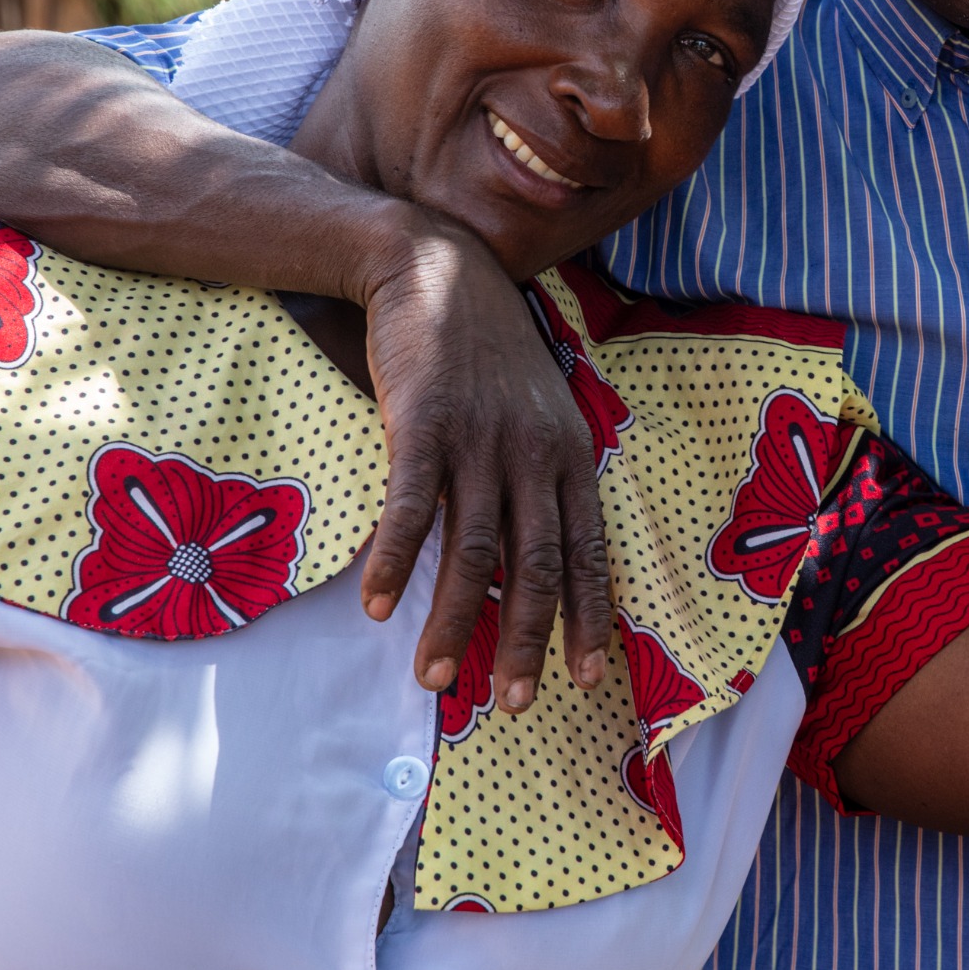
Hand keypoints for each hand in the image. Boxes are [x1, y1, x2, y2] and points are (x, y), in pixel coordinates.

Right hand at [356, 214, 610, 712]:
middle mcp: (534, 451)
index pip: (588, 550)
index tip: (588, 677)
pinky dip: (395, 560)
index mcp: (568, 452)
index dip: (590, 615)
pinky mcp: (424, 421)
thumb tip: (530, 551)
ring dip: (454, 620)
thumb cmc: (482, 349)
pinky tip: (378, 604)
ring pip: (474, 549)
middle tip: (514, 703)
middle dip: (526, 640)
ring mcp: (480, 437)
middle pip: (537, 564)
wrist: (432, 266)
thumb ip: (539, 474)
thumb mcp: (535, 408)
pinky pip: (412, 507)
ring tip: (434, 677)